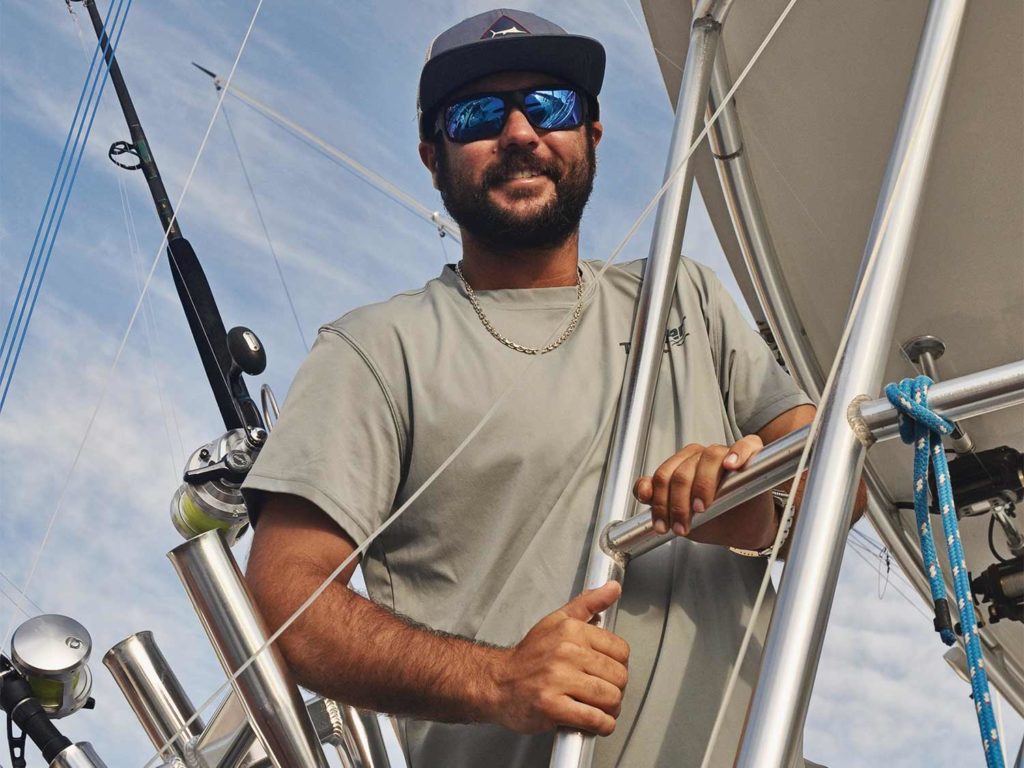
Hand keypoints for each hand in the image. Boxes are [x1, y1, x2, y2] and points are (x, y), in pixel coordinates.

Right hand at [489, 582, 629, 735]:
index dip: (619, 665)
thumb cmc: (528, 656)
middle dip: (616, 689)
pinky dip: (602, 725)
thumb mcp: (556, 621)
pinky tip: (595, 722)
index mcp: (571, 631)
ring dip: (611, 710)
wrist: (496, 683)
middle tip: (604, 692)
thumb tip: (613, 588)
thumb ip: (588, 603)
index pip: (620, 650)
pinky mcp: (552, 707)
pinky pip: (594, 719)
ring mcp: (558, 680)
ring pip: (610, 698)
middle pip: (619, 676)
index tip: (608, 671)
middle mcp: (566, 652)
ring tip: (599, 708)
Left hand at [633, 436, 763, 536]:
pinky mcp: (753, 458)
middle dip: (678, 503)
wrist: (743, 531)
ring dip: (702, 485)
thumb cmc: (714, 518)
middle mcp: (701, 457)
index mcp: (682, 465)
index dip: (659, 501)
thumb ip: (659, 501)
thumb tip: (644, 489)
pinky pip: (746, 445)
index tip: (662, 526)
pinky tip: (731, 466)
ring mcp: (726, 455)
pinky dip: (738, 453)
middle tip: (682, 527)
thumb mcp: (682, 515)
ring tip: (701, 508)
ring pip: (709, 457)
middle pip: (682, 471)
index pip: (663, 475)